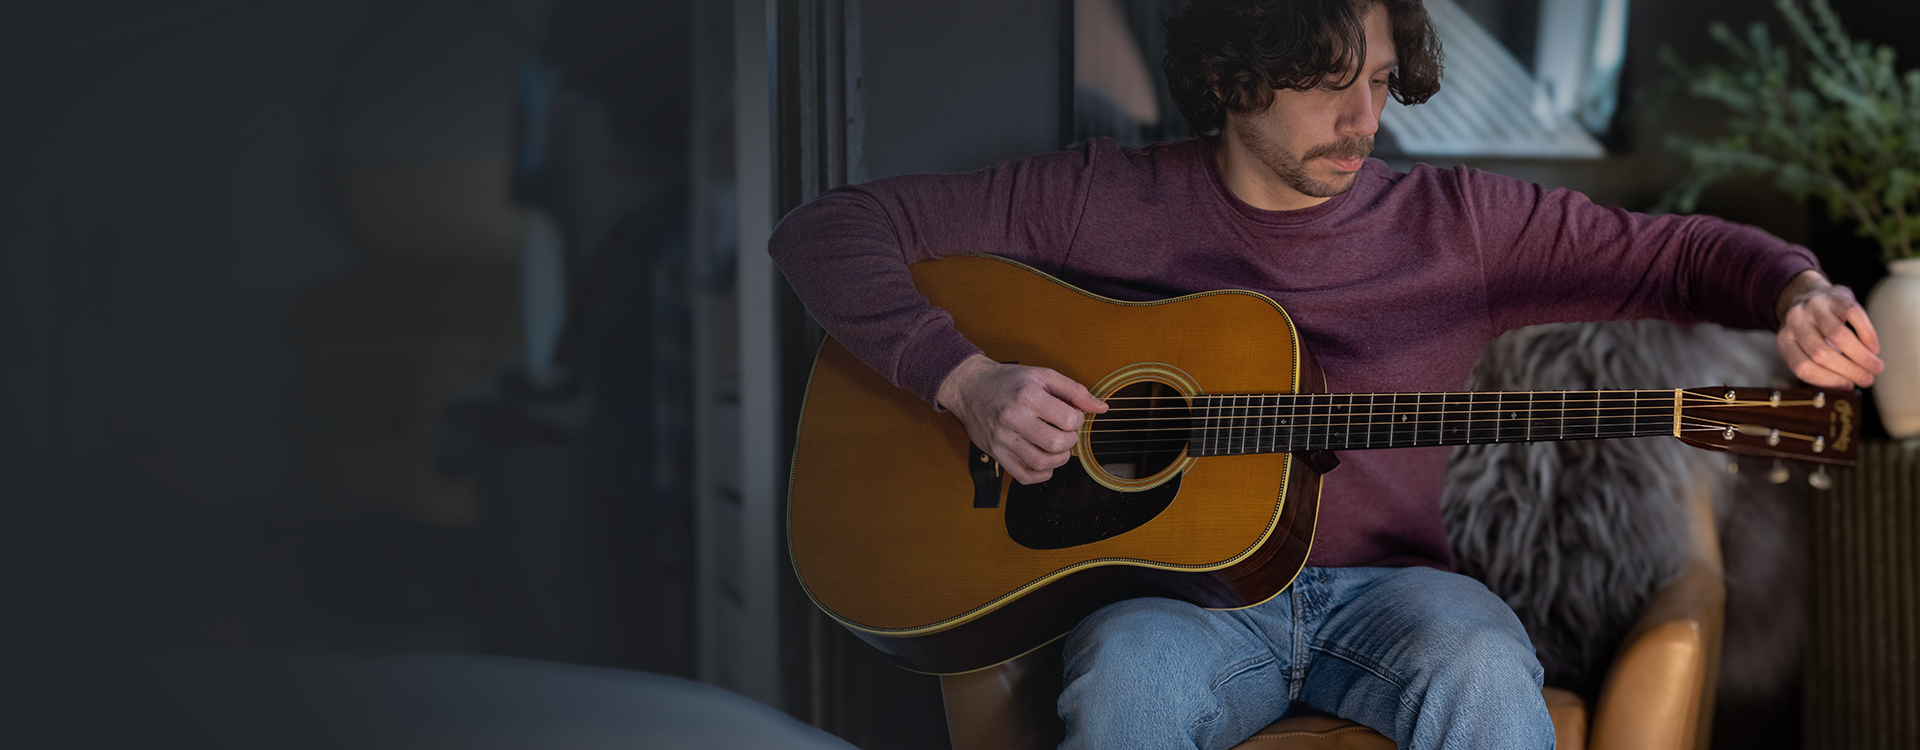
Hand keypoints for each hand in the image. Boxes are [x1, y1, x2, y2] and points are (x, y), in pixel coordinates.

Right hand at [936, 354, 1107, 483]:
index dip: (1077, 420)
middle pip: (1055, 444)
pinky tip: (1044, 460)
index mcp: (1027, 396)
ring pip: (1040, 463)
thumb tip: (1102, 408)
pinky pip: (1024, 476)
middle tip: (1065, 432)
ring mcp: (1002, 439)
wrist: (970, 387)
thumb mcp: (1043, 375)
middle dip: (1069, 441)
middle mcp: (1013, 418)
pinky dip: (1041, 473)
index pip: (1068, 420)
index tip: (1071, 416)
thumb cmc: (1008, 381)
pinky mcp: (996, 453)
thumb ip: (1075, 391)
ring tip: (1057, 447)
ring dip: (1058, 459)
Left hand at [1775, 270, 1883, 388]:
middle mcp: (1795, 322)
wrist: (1807, 294)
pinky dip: (1868, 335)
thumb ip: (1817, 368)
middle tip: (1868, 379)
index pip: (1802, 367)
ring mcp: (1814, 306)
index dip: (1828, 380)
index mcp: (1784, 340)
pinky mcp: (1835, 295)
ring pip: (1839, 336)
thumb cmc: (1810, 331)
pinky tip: (1874, 348)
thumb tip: (1847, 389)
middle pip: (1822, 353)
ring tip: (1876, 367)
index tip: (1849, 387)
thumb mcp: (1802, 349)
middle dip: (1849, 370)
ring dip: (1862, 356)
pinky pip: (1854, 315)